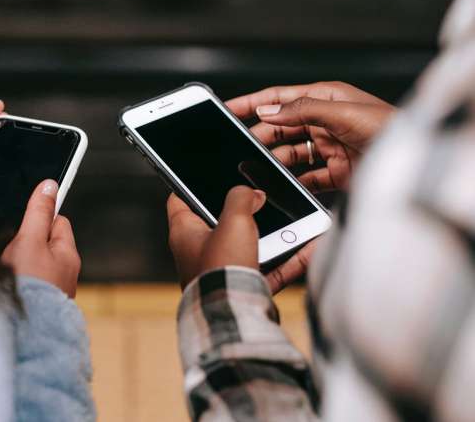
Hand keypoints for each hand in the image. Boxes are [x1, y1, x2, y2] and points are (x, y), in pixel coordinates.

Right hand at [1, 180, 81, 297]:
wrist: (22, 332)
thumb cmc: (28, 286)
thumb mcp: (30, 240)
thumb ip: (38, 212)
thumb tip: (49, 185)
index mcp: (68, 254)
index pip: (58, 221)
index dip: (39, 217)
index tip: (23, 221)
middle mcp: (65, 273)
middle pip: (44, 243)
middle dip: (26, 241)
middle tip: (12, 249)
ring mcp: (53, 290)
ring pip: (34, 264)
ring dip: (20, 262)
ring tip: (8, 269)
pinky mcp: (39, 304)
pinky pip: (28, 283)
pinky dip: (17, 281)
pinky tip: (7, 286)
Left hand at [167, 187, 311, 292]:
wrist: (234, 315)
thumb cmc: (222, 268)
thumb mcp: (233, 220)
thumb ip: (241, 198)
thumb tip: (252, 194)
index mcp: (184, 233)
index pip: (179, 200)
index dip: (188, 184)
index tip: (201, 175)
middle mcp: (197, 252)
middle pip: (218, 222)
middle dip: (241, 210)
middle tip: (259, 196)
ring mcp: (221, 271)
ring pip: (248, 245)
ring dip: (271, 234)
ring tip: (293, 219)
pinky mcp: (242, 287)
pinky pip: (269, 268)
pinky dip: (288, 259)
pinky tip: (310, 247)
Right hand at [226, 81, 394, 192]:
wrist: (412, 163)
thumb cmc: (389, 128)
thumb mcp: (342, 112)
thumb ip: (302, 110)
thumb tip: (269, 111)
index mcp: (325, 98)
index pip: (280, 98)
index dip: (253, 102)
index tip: (228, 108)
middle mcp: (324, 121)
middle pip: (281, 127)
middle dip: (260, 136)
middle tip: (242, 147)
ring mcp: (328, 147)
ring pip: (290, 153)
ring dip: (275, 160)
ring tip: (259, 168)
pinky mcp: (335, 171)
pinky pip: (306, 177)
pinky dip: (293, 182)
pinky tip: (283, 185)